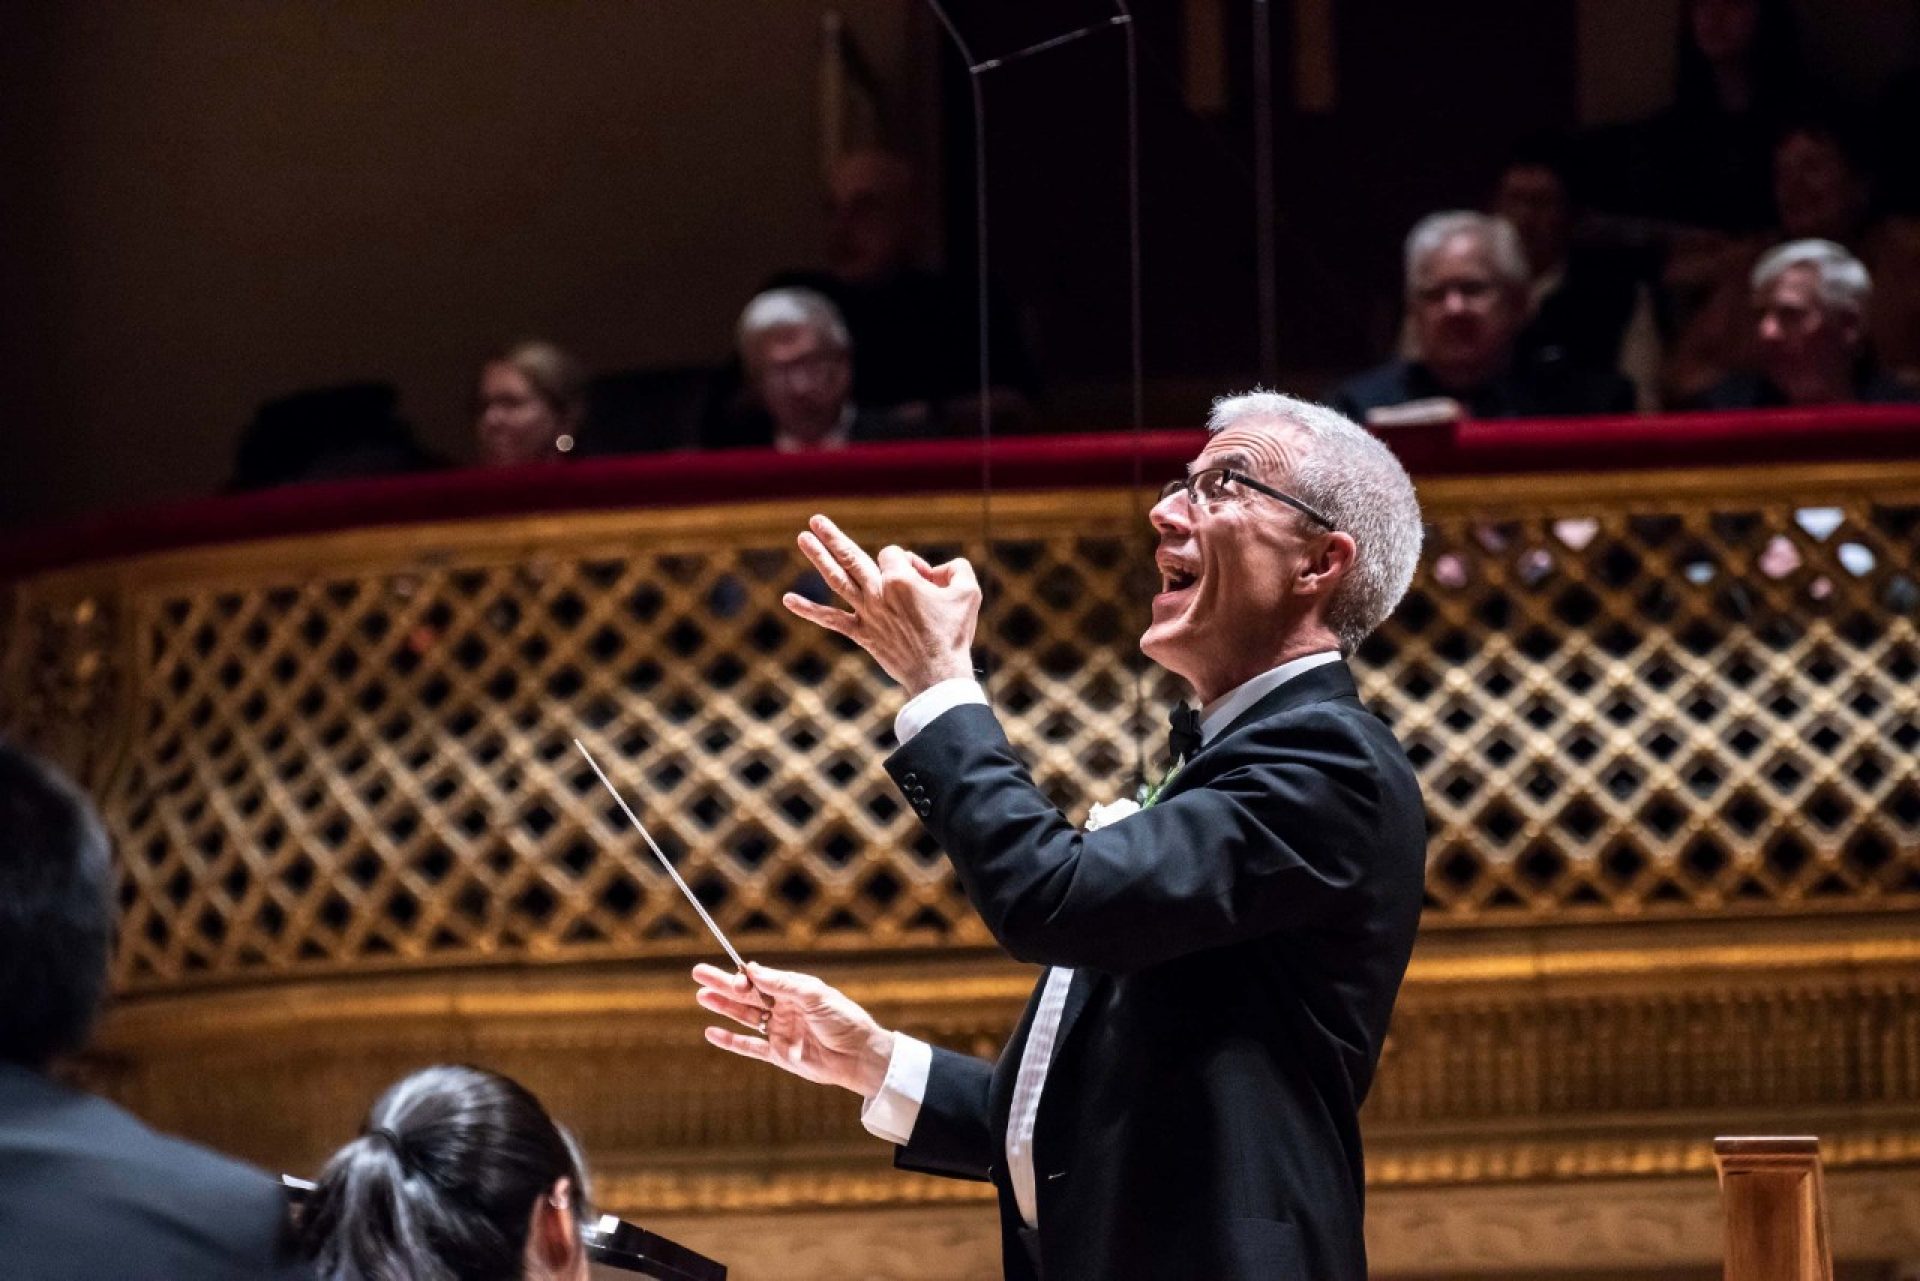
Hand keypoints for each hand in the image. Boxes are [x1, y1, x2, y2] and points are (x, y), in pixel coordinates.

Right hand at [693, 961, 895, 1097]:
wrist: (858, 1056)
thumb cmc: (843, 1019)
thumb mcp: (815, 995)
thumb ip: (783, 984)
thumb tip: (752, 969)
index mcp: (793, 990)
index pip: (760, 979)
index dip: (743, 976)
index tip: (733, 976)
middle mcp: (783, 1008)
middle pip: (746, 994)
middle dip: (722, 984)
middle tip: (697, 972)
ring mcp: (779, 1031)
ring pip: (744, 1017)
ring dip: (723, 1007)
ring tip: (701, 996)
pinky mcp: (778, 1054)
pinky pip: (749, 1046)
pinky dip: (730, 1041)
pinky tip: (711, 1032)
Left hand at [782, 514, 980, 696]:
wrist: (938, 674)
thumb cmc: (954, 633)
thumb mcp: (969, 591)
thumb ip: (956, 567)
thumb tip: (934, 568)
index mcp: (901, 580)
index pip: (895, 555)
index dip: (910, 563)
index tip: (924, 582)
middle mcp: (878, 593)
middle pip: (852, 556)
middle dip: (833, 537)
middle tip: (815, 520)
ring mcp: (866, 613)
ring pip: (837, 579)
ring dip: (819, 557)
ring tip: (802, 538)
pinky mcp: (861, 633)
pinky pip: (831, 619)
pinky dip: (809, 610)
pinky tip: (787, 600)